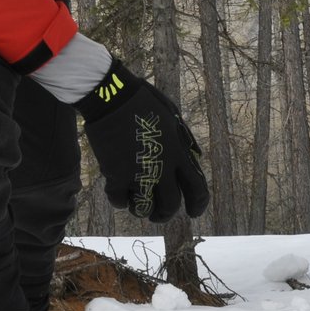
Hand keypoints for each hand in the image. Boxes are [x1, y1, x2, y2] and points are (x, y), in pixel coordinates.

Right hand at [75, 58, 208, 222]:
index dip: (199, 204)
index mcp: (178, 152)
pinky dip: (119, 200)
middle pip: (170, 204)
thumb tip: (197, 157)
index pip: (198, 187)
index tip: (194, 213)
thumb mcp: (172, 116)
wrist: (111, 95)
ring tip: (136, 203)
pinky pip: (119, 201)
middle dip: (165, 214)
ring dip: (141, 209)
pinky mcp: (116, 175)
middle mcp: (162, 167)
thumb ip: (184, 139)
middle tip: (157, 215)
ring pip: (144, 208)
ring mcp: (138, 173)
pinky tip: (118, 193)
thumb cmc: (142, 100)